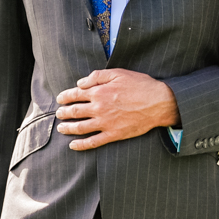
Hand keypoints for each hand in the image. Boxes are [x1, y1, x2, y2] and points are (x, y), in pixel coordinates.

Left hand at [55, 69, 180, 150]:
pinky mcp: (114, 134)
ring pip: (80, 127)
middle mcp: (98, 108)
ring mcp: (105, 123)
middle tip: (59, 114)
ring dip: (68, 128)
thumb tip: (80, 83)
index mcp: (98, 92)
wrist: (159, 103)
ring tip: (62, 128)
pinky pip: (94, 141)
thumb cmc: (140, 86)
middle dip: (64, 113)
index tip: (60, 99)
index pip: (74, 94)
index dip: (65, 97)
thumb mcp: (118, 73)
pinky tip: (73, 145)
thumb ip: (97, 76)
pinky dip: (82, 145)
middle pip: (74, 111)